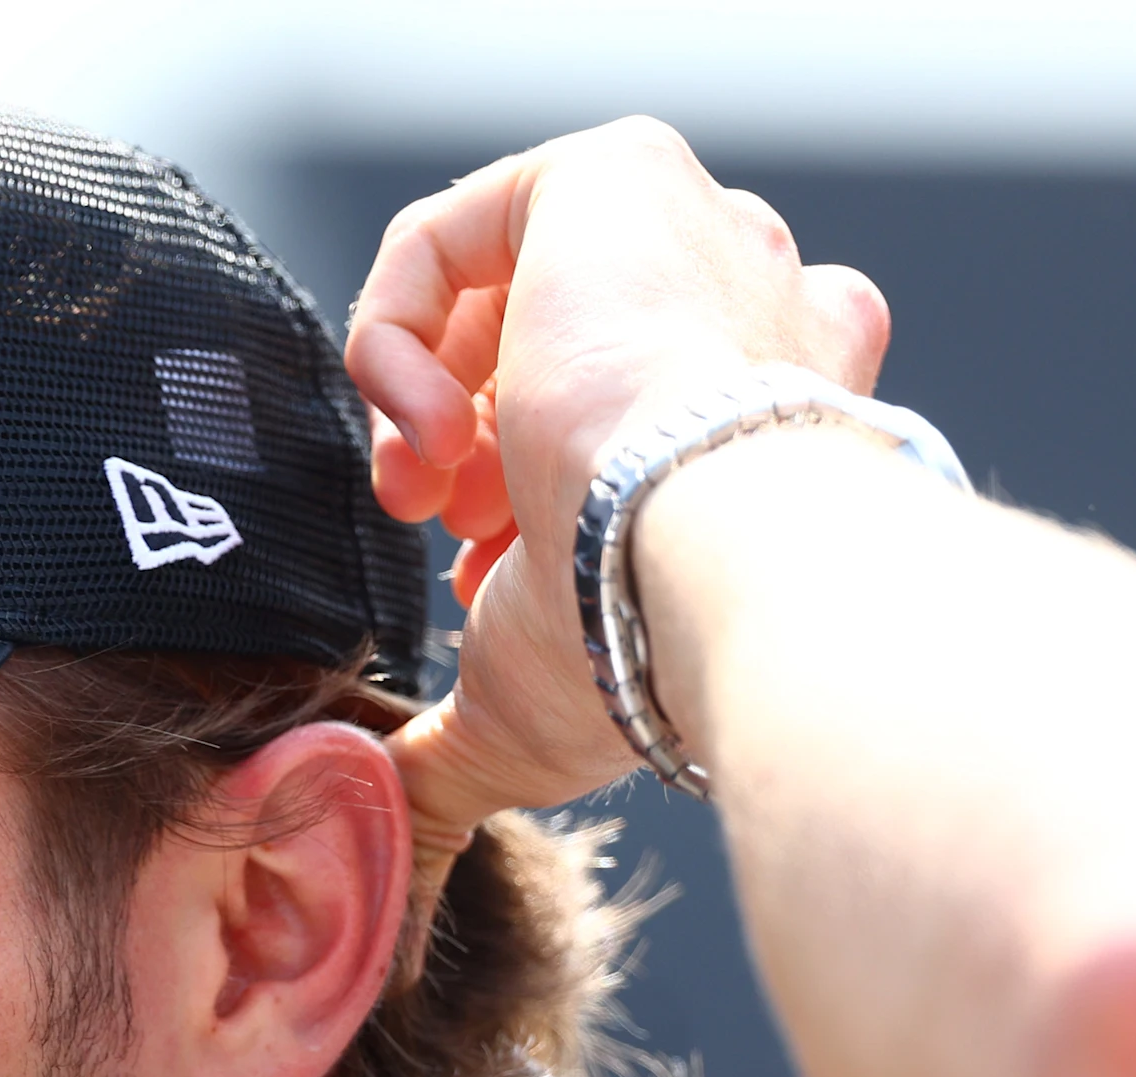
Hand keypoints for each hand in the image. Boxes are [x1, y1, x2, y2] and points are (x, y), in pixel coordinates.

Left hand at [342, 119, 893, 885]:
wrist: (710, 564)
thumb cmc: (647, 652)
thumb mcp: (529, 715)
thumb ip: (452, 760)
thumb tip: (377, 842)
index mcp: (759, 432)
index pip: (623, 423)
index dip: (522, 498)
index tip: (494, 576)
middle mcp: (744, 318)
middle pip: (551, 354)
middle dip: (467, 451)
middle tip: (453, 535)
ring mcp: (691, 238)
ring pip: (492, 290)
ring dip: (423, 403)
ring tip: (433, 495)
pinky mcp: (618, 175)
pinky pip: (448, 232)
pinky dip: (391, 337)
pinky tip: (421, 431)